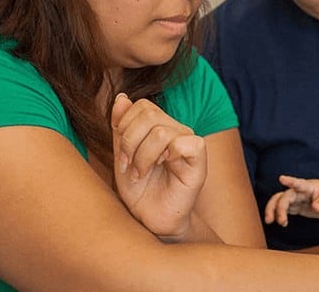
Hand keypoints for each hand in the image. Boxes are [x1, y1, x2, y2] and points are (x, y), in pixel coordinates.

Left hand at [111, 93, 207, 240]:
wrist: (153, 220)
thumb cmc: (140, 191)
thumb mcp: (122, 156)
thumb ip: (122, 128)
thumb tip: (121, 97)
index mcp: (159, 127)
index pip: (140, 106)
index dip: (124, 126)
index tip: (120, 155)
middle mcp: (176, 130)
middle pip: (148, 113)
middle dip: (129, 141)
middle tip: (127, 166)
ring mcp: (188, 143)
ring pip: (161, 131)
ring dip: (142, 156)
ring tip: (139, 173)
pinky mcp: (199, 160)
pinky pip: (184, 143)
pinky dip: (166, 155)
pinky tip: (161, 168)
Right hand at [264, 175, 318, 226]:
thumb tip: (316, 207)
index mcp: (308, 187)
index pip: (298, 183)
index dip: (290, 181)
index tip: (281, 179)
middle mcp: (299, 191)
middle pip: (284, 196)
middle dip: (280, 208)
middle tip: (281, 221)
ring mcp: (295, 198)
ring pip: (278, 200)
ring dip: (271, 209)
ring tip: (269, 221)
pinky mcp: (294, 206)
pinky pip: (281, 208)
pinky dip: (275, 214)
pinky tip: (275, 222)